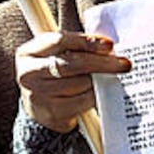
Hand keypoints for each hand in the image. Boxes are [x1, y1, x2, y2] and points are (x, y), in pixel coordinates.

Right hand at [16, 31, 130, 132]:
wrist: (39, 107)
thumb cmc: (53, 74)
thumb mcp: (57, 55)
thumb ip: (76, 47)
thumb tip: (108, 46)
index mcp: (29, 52)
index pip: (61, 41)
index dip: (87, 42)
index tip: (109, 44)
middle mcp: (29, 73)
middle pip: (72, 64)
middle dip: (102, 63)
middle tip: (124, 64)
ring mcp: (38, 94)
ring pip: (79, 83)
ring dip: (100, 80)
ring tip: (113, 76)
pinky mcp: (51, 112)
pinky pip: (82, 101)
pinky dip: (96, 95)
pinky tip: (103, 91)